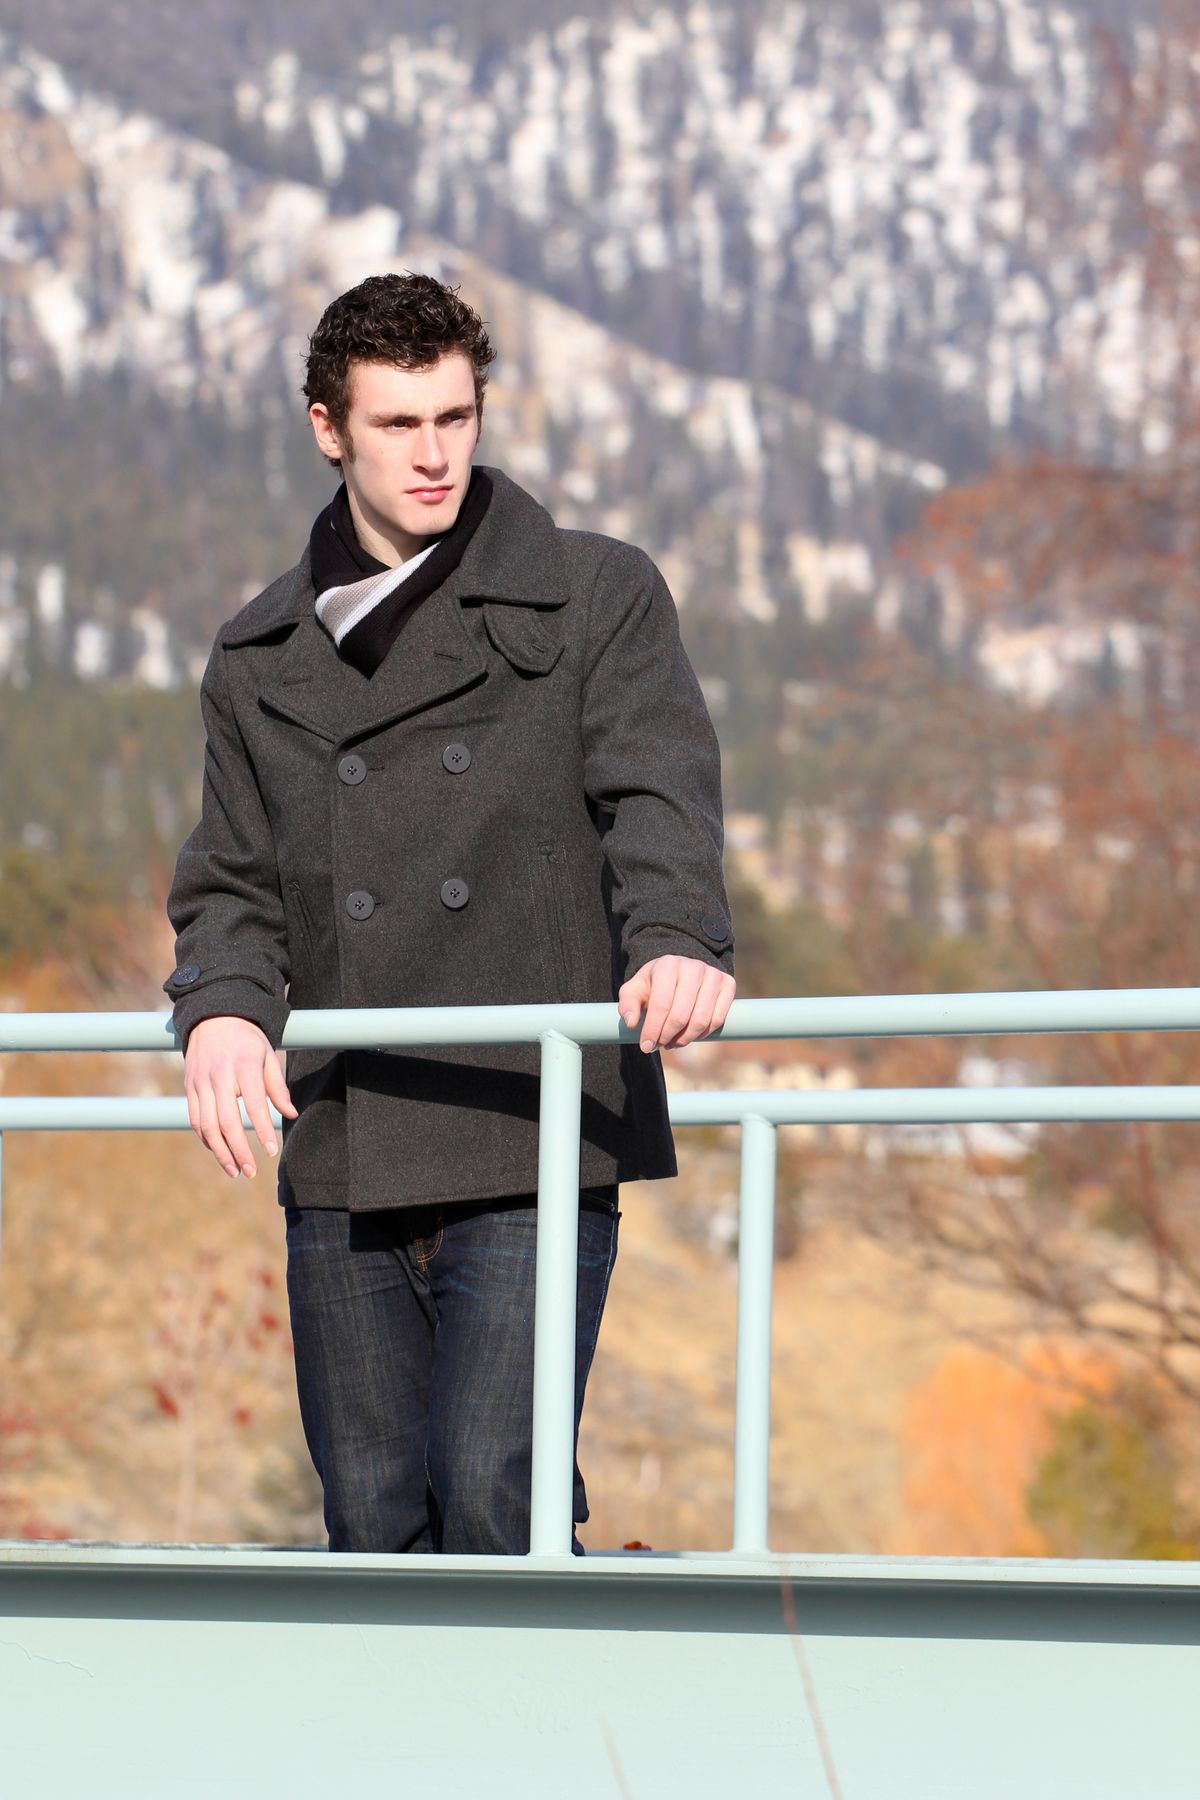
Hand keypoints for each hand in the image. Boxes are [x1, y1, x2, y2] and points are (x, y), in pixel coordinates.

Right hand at [184, 1016, 297, 1178]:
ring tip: (235, 1170)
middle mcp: (219, 1075)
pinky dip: (206, 1139)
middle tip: (251, 1171)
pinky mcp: (189, 1088)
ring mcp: (200, 1082)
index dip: (262, 1130)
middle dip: (238, 1150)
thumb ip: (277, 1086)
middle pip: (225, 1121)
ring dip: (220, 1152)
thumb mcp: (268, 1055)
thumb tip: (290, 1113)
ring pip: (206, 1125)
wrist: (213, 1018)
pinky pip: (195, 1119)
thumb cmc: (247, 1040)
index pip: (253, 1104)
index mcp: (243, 1066)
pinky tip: (220, 1151)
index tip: (271, 1151)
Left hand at [618, 955, 735, 1052]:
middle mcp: (693, 967)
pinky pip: (717, 1020)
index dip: (653, 1029)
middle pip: (680, 1015)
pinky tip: (690, 1036)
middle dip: (667, 1036)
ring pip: (700, 1020)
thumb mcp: (634, 990)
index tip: (646, 1046)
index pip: (661, 1004)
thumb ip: (627, 1005)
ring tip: (672, 1043)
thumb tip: (632, 1023)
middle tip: (659, 1045)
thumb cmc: (654, 984)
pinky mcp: (728, 984)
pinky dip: (703, 1034)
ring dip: (684, 1039)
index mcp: (667, 965)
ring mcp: (713, 974)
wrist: (680, 971)